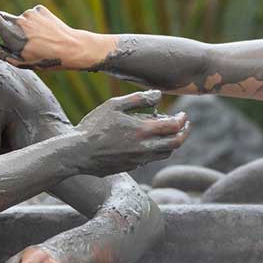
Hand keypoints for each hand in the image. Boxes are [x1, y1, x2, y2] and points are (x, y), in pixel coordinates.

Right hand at [0, 0, 94, 69]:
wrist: (72, 48)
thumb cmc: (44, 59)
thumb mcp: (19, 61)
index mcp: (11, 35)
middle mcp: (19, 21)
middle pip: (3, 18)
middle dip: (7, 27)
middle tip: (23, 42)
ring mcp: (30, 13)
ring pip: (20, 18)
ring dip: (24, 27)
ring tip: (39, 40)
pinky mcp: (40, 9)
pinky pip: (32, 15)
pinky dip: (35, 22)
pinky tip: (46, 32)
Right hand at [75, 90, 189, 176]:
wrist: (78, 153)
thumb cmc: (94, 126)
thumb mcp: (114, 105)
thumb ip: (138, 99)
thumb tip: (158, 95)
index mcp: (142, 130)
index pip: (174, 127)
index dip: (182, 120)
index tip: (183, 115)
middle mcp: (145, 148)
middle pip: (176, 143)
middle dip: (184, 133)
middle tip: (184, 125)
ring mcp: (139, 160)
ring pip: (165, 153)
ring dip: (172, 143)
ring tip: (168, 132)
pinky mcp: (132, 167)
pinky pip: (151, 159)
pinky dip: (156, 150)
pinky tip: (148, 141)